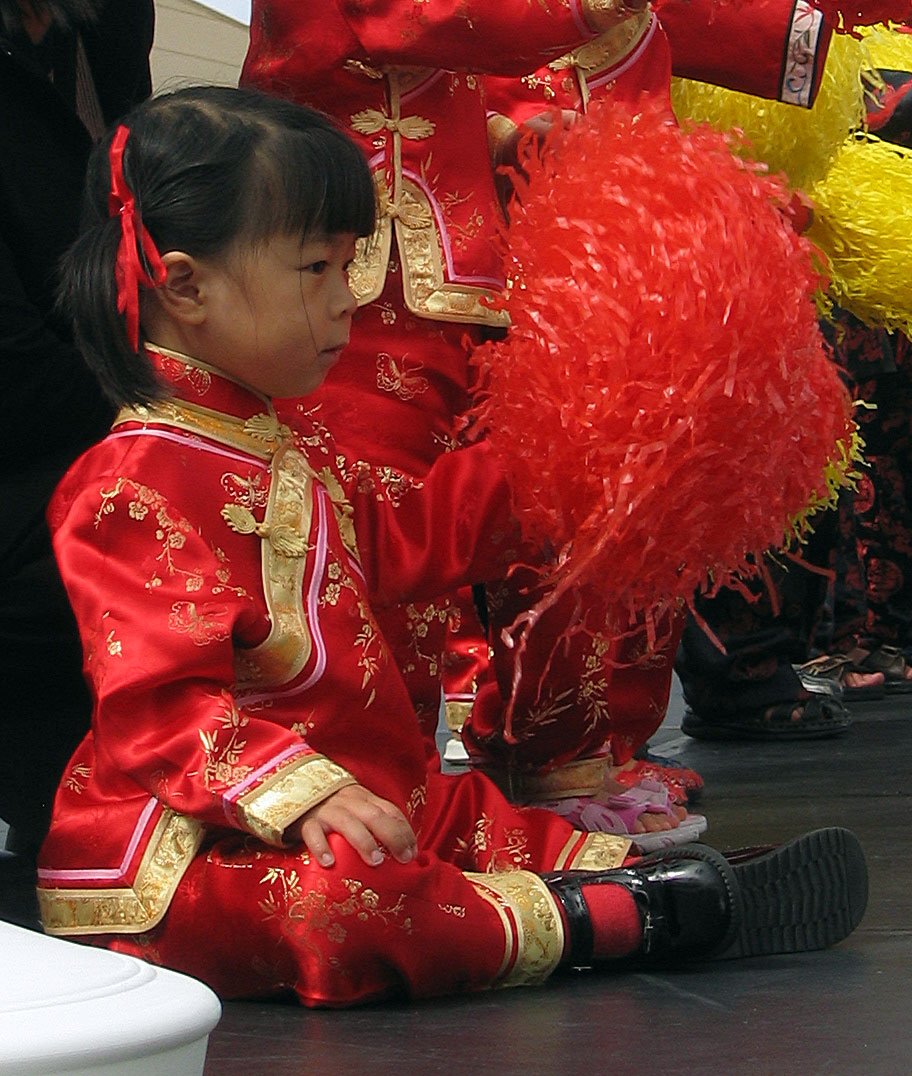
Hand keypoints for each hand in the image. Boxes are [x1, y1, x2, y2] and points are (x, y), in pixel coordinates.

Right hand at [285, 783, 417, 868]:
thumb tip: (399, 850)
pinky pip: (312, 833)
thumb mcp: (354, 808)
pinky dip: (321, 846)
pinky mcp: (305, 821)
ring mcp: (326, 811)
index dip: (404, 830)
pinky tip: (328, 862)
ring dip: (364, 840)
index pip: (389, 810)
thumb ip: (372, 822)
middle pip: (374, 815)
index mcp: (363, 798)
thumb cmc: (330, 808)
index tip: (413, 852)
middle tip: (403, 858)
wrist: (290, 787)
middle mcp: (348, 801)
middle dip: (392, 835)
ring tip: (375, 861)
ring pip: (348, 822)